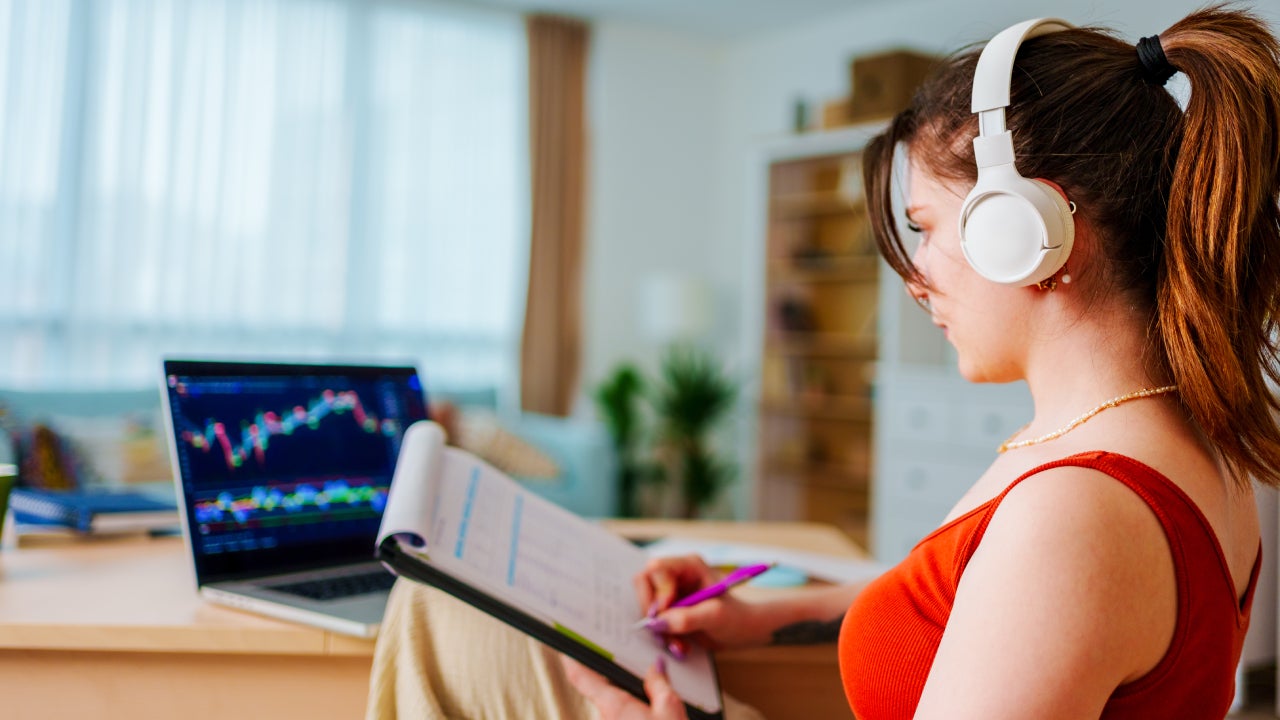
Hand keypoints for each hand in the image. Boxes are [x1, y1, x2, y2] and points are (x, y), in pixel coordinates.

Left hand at [561, 655, 687, 719]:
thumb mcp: (670, 709)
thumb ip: (659, 684)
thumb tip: (655, 667)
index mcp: (614, 705)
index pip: (581, 676)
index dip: (573, 659)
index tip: (569, 647)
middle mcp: (605, 719)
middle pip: (602, 692)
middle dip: (617, 681)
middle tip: (634, 668)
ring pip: (613, 709)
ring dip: (628, 701)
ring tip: (653, 695)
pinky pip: (620, 719)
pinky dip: (632, 713)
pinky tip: (650, 713)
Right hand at [634, 555, 767, 654]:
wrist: (742, 631)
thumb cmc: (736, 617)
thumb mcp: (715, 616)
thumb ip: (688, 618)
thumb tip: (659, 622)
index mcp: (689, 566)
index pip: (657, 568)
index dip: (657, 591)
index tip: (665, 612)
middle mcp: (676, 575)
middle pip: (644, 584)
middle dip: (653, 612)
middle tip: (666, 633)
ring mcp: (670, 592)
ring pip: (645, 604)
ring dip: (658, 628)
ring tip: (679, 644)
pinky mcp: (668, 609)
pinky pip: (652, 620)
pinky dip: (662, 635)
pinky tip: (680, 644)